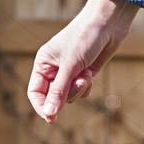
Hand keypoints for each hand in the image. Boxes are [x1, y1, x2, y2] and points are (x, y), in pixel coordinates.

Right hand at [27, 0, 138, 122]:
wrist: (107, 24)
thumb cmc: (85, 38)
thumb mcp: (70, 66)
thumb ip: (59, 92)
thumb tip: (49, 115)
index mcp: (43, 64)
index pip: (35, 93)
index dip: (42, 107)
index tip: (52, 119)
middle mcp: (53, 70)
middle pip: (54, 98)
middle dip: (67, 94)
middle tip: (80, 83)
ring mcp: (68, 74)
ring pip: (69, 97)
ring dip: (79, 89)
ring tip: (87, 74)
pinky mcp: (82, 75)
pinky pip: (81, 93)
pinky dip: (86, 87)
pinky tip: (91, 73)